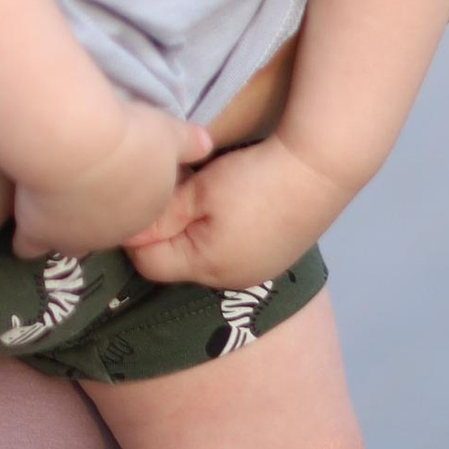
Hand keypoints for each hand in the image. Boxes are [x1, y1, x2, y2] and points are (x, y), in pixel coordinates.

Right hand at [12, 108, 208, 262]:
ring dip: (66, 228)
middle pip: (109, 231)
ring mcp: (77, 236)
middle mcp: (116, 232)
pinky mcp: (41, 233)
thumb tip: (207, 144)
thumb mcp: (167, 132)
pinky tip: (25, 226)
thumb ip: (188, 141)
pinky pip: (31, 247)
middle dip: (99, 214)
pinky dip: (28, 240)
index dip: (129, 195)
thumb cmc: (129, 137)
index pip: (142, 212)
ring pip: (73, 244)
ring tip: (56, 202)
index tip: (117, 173)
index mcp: (148, 208)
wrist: (79, 144)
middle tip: (85, 181)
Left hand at [122, 138, 347, 293]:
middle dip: (167, 232)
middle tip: (173, 193)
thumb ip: (161, 215)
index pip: (148, 263)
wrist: (321, 168)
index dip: (138, 232)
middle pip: (177, 263)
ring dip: (194, 231)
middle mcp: (231, 280)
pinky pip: (232, 252)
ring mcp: (257, 271)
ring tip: (203, 195)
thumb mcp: (200, 191)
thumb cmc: (255, 178)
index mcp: (207, 267)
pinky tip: (233, 204)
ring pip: (205, 257)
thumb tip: (127, 231)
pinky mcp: (275, 258)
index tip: (141, 198)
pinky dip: (222, 233)